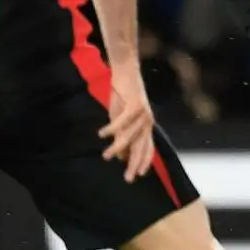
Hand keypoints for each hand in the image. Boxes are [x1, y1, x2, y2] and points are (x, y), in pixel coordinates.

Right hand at [99, 60, 156, 181]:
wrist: (126, 71)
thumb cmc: (123, 96)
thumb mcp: (122, 118)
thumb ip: (123, 134)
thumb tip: (121, 154)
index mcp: (147, 125)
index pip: (148, 148)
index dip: (144, 162)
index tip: (139, 175)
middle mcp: (148, 121)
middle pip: (142, 147)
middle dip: (134, 163)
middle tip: (128, 178)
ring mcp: (143, 113)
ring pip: (129, 136)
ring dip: (117, 147)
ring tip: (106, 156)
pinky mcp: (135, 105)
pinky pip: (121, 121)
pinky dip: (111, 129)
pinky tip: (101, 134)